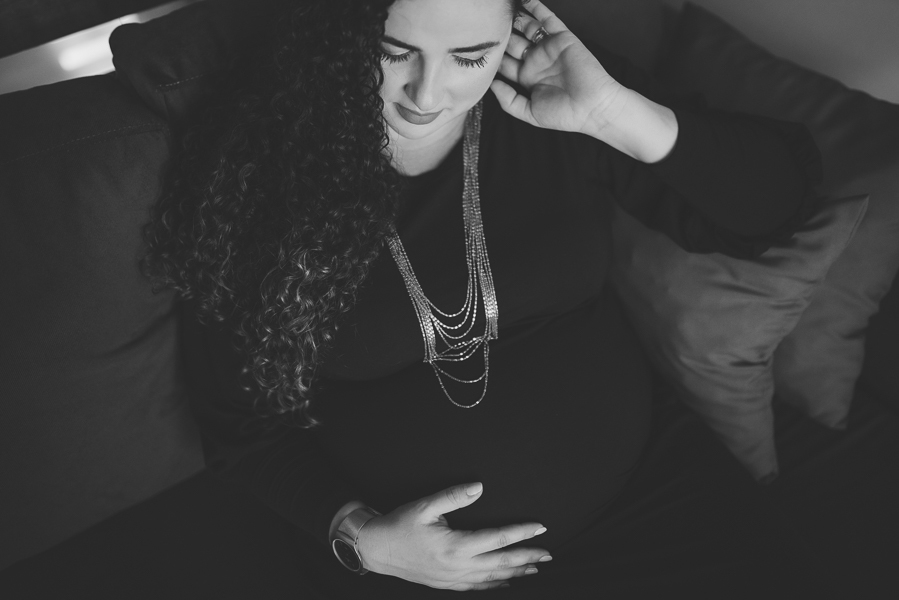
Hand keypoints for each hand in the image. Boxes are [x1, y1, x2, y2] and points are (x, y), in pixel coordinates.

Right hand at [357, 482, 550, 591]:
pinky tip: (506, 581)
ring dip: (516, 572)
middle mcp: (457, 566)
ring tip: (535, 568)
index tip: (540, 528)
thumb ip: (454, 496)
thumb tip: (479, 487)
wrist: (377, 549)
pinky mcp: (447, 584)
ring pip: (492, 578)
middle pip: (501, 563)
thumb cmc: (400, 524)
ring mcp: (453, 578)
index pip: (497, 539)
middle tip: (548, 554)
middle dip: (527, 558)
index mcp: (455, 546)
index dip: (521, 533)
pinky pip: (477, 587)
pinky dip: (496, 584)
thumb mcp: (425, 505)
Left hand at [490, 0, 625, 135]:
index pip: (504, 62)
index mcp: (526, 78)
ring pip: (527, 28)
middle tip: (486, 23)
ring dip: (515, 18)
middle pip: (512, 42)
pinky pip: (547, 19)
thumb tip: (491, 85)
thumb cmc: (564, 114)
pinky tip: (524, 0)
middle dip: (500, 33)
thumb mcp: (529, 113)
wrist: (592, 107)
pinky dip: (536, 7)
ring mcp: (548, 48)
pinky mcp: (562, 38)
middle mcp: (535, 61)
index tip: (476, 46)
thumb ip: (508, 100)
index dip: (492, 54)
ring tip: (501, 10)